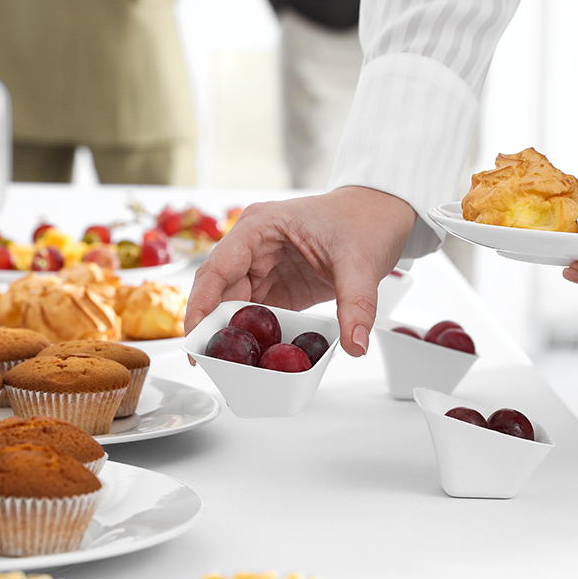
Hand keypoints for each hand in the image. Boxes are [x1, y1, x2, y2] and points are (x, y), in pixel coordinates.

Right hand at [184, 186, 417, 355]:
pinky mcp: (279, 284)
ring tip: (232, 366)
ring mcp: (264, 265)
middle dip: (212, 326)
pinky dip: (256, 334)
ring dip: (233, 333)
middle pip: (219, 290)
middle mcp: (254, 245)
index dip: (201, 305)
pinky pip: (258, 313)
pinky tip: (256, 356)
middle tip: (208, 363)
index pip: (217, 269)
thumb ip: (356, 305)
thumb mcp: (361, 262)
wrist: (382, 213)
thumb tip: (354, 346)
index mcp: (260, 227)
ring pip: (234, 305)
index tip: (195, 338)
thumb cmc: (365, 219)